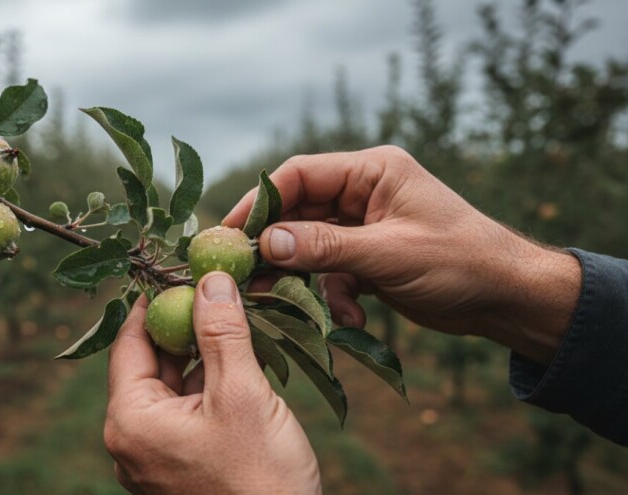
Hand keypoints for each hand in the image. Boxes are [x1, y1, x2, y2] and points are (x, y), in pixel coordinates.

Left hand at [105, 272, 320, 493]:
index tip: (176, 270)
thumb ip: (221, 333)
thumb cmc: (261, 478)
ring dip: (201, 354)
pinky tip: (238, 361)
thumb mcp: (241, 393)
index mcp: (131, 421)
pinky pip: (188, 411)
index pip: (130, 343)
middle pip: (150, 363)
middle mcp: (133, 441)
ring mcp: (156, 457)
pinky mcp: (181, 467)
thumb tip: (210, 281)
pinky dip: (209, 384)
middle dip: (182, 325)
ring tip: (232, 318)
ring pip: (173, 386)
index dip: (153, 302)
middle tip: (212, 288)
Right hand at [224, 146, 579, 364]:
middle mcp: (365, 193)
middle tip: (246, 276)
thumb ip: (324, 247)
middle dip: (277, 247)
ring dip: (307, 278)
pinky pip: (332, 270)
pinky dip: (334, 294)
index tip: (230, 233)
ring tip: (295, 304)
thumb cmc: (460, 262)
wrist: (507, 298)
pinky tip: (352, 315)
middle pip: (299, 211)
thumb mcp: (388, 254)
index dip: (261, 202)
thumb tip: (266, 244)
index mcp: (372, 172)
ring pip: (311, 245)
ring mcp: (366, 226)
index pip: (300, 175)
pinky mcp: (370, 257)